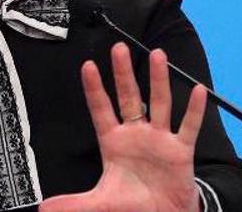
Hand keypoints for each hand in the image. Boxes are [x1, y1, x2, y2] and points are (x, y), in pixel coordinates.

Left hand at [39, 42, 207, 211]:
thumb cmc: (131, 203)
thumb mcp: (100, 203)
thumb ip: (73, 204)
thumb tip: (43, 210)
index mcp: (113, 142)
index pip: (101, 110)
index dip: (94, 89)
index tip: (88, 65)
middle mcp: (136, 134)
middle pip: (129, 97)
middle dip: (124, 74)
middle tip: (119, 47)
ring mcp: (159, 140)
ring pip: (160, 103)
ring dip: (159, 80)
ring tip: (158, 55)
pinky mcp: (180, 151)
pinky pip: (188, 126)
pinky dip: (194, 110)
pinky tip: (198, 90)